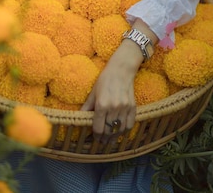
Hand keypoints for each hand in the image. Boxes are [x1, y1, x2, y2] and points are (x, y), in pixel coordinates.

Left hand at [82, 20, 157, 137]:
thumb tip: (80, 117)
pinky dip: (124, 131)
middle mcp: (113, 108)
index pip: (98, 128)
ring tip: (110, 140)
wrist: (121, 70)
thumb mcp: (93, 92)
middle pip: (109, 131)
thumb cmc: (104, 79)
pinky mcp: (133, 107)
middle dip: (104, 139)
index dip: (96, 136)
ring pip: (119, 130)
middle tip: (101, 142)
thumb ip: (87, 106)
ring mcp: (124, 108)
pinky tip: (120, 132)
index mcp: (101, 105)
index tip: (94, 138)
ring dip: (114, 137)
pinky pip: (129, 125)